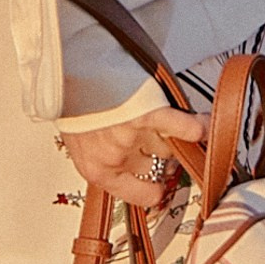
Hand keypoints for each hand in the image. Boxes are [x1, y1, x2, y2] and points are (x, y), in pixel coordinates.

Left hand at [57, 102, 207, 209]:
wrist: (62, 69)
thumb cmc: (72, 103)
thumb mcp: (82, 140)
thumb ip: (108, 155)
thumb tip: (139, 164)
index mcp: (98, 170)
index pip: (143, 194)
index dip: (156, 188)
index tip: (164, 186)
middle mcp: (115, 157)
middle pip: (158, 166)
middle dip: (162, 155)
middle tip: (162, 142)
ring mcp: (131, 136)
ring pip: (167, 147)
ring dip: (171, 137)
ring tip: (172, 124)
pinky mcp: (145, 112)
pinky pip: (179, 126)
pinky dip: (194, 127)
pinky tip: (202, 128)